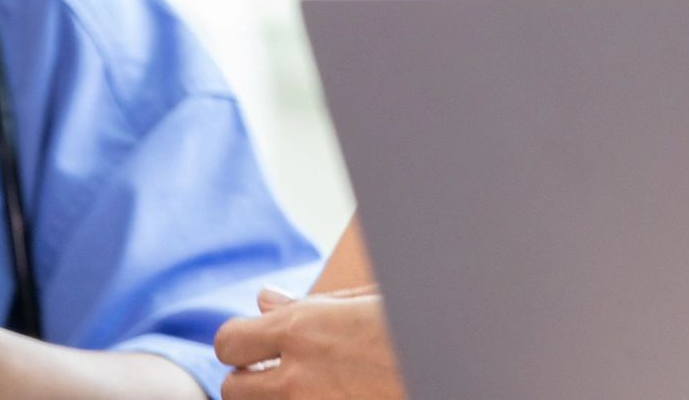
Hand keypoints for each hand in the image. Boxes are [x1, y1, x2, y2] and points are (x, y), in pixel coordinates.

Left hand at [217, 284, 405, 398]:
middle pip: (231, 388)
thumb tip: (264, 299)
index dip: (238, 343)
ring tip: (300, 385)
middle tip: (274, 372)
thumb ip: (308, 305)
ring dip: (269, 398)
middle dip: (247, 379)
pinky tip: (326, 395)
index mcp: (305, 328)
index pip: (228, 341)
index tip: (256, 344)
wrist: (459, 356)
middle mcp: (299, 374)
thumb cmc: (415, 322)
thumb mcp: (364, 301)